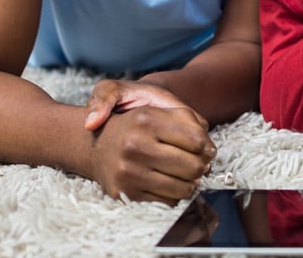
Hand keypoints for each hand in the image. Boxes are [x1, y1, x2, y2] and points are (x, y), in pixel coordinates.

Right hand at [83, 80, 215, 203]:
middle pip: (193, 166)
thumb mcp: (154, 101)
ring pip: (183, 188)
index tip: (202, 146)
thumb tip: (207, 146)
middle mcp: (135, 145)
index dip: (206, 144)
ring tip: (186, 173)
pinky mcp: (126, 193)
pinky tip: (171, 183)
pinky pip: (167, 202)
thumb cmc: (135, 122)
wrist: (95, 143)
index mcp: (146, 119)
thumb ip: (188, 115)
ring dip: (190, 183)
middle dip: (201, 165)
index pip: (196, 139)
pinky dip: (175, 195)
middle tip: (197, 162)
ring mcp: (128, 172)